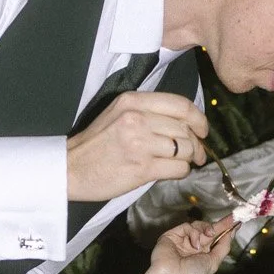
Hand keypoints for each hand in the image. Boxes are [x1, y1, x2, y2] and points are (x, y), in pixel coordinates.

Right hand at [67, 91, 206, 200]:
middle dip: (197, 143)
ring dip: (190, 158)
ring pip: (185, 148)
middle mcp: (137, 118)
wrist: (71, 169)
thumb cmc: (97, 144)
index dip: (198, 118)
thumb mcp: (118, 115)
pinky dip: (181, 171)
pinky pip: (178, 168)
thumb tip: (186, 124)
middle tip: (196, 153)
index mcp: (132, 101)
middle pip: (185, 128)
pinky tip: (173, 172)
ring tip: (185, 162)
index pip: (180, 105)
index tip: (202, 130)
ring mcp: (140, 143)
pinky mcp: (141, 168)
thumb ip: (148, 113)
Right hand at [148, 214, 234, 273]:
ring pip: (198, 225)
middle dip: (220, 225)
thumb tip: (232, 231)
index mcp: (203, 254)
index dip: (225, 229)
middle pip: (208, 229)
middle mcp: (193, 246)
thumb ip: (223, 246)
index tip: (236, 221)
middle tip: (231, 218)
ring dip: (205, 229)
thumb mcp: (214, 261)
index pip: (215, 238)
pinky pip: (187, 226)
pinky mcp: (171, 235)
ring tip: (208, 236)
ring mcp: (182, 240)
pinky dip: (193, 233)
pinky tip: (194, 244)